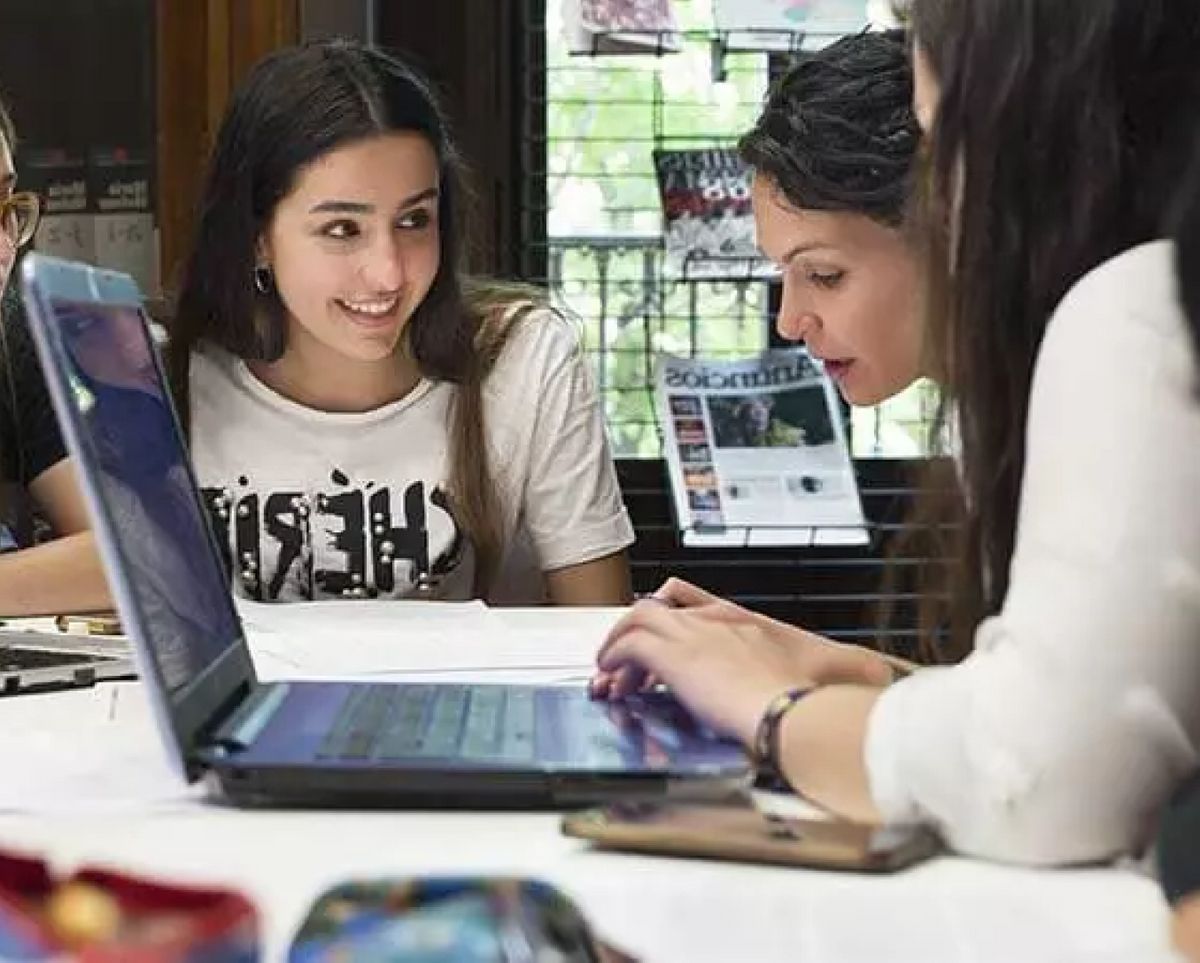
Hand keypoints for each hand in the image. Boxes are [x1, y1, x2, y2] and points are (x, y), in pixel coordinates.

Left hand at [591, 578, 892, 701]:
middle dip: (636, 631)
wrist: (798, 713)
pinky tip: (609, 678)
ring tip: (608, 672)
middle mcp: (717, 622)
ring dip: (618, 645)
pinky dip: (613, 658)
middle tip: (623, 661)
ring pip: (637, 620)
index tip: (660, 633)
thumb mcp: (824, 678)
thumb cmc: (813, 704)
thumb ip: (830, 675)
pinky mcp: (674, 656)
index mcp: (747, 624)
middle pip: (660, 607)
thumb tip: (877, 677)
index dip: (670, 612)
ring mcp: (695, 635)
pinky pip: (628, 646)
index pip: (694, 599)